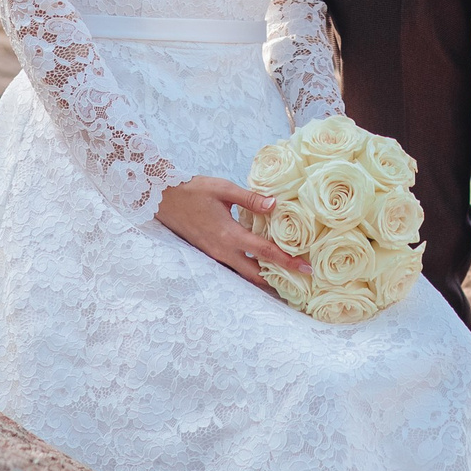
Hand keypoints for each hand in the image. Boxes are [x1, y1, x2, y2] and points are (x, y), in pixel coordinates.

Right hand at [155, 175, 310, 289]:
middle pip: (256, 275)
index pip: (265, 253)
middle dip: (279, 280)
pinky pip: (234, 269)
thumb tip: (276, 204)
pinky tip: (260, 265)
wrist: (164, 199)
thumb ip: (251, 199)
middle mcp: (223, 252)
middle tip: (300, 280)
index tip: (306, 268)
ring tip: (285, 277)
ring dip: (264, 278)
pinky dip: (250, 271)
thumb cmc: (193, 191)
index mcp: (229, 236)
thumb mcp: (224, 189)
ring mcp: (215, 256)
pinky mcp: (210, 254)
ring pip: (244, 275)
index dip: (287, 261)